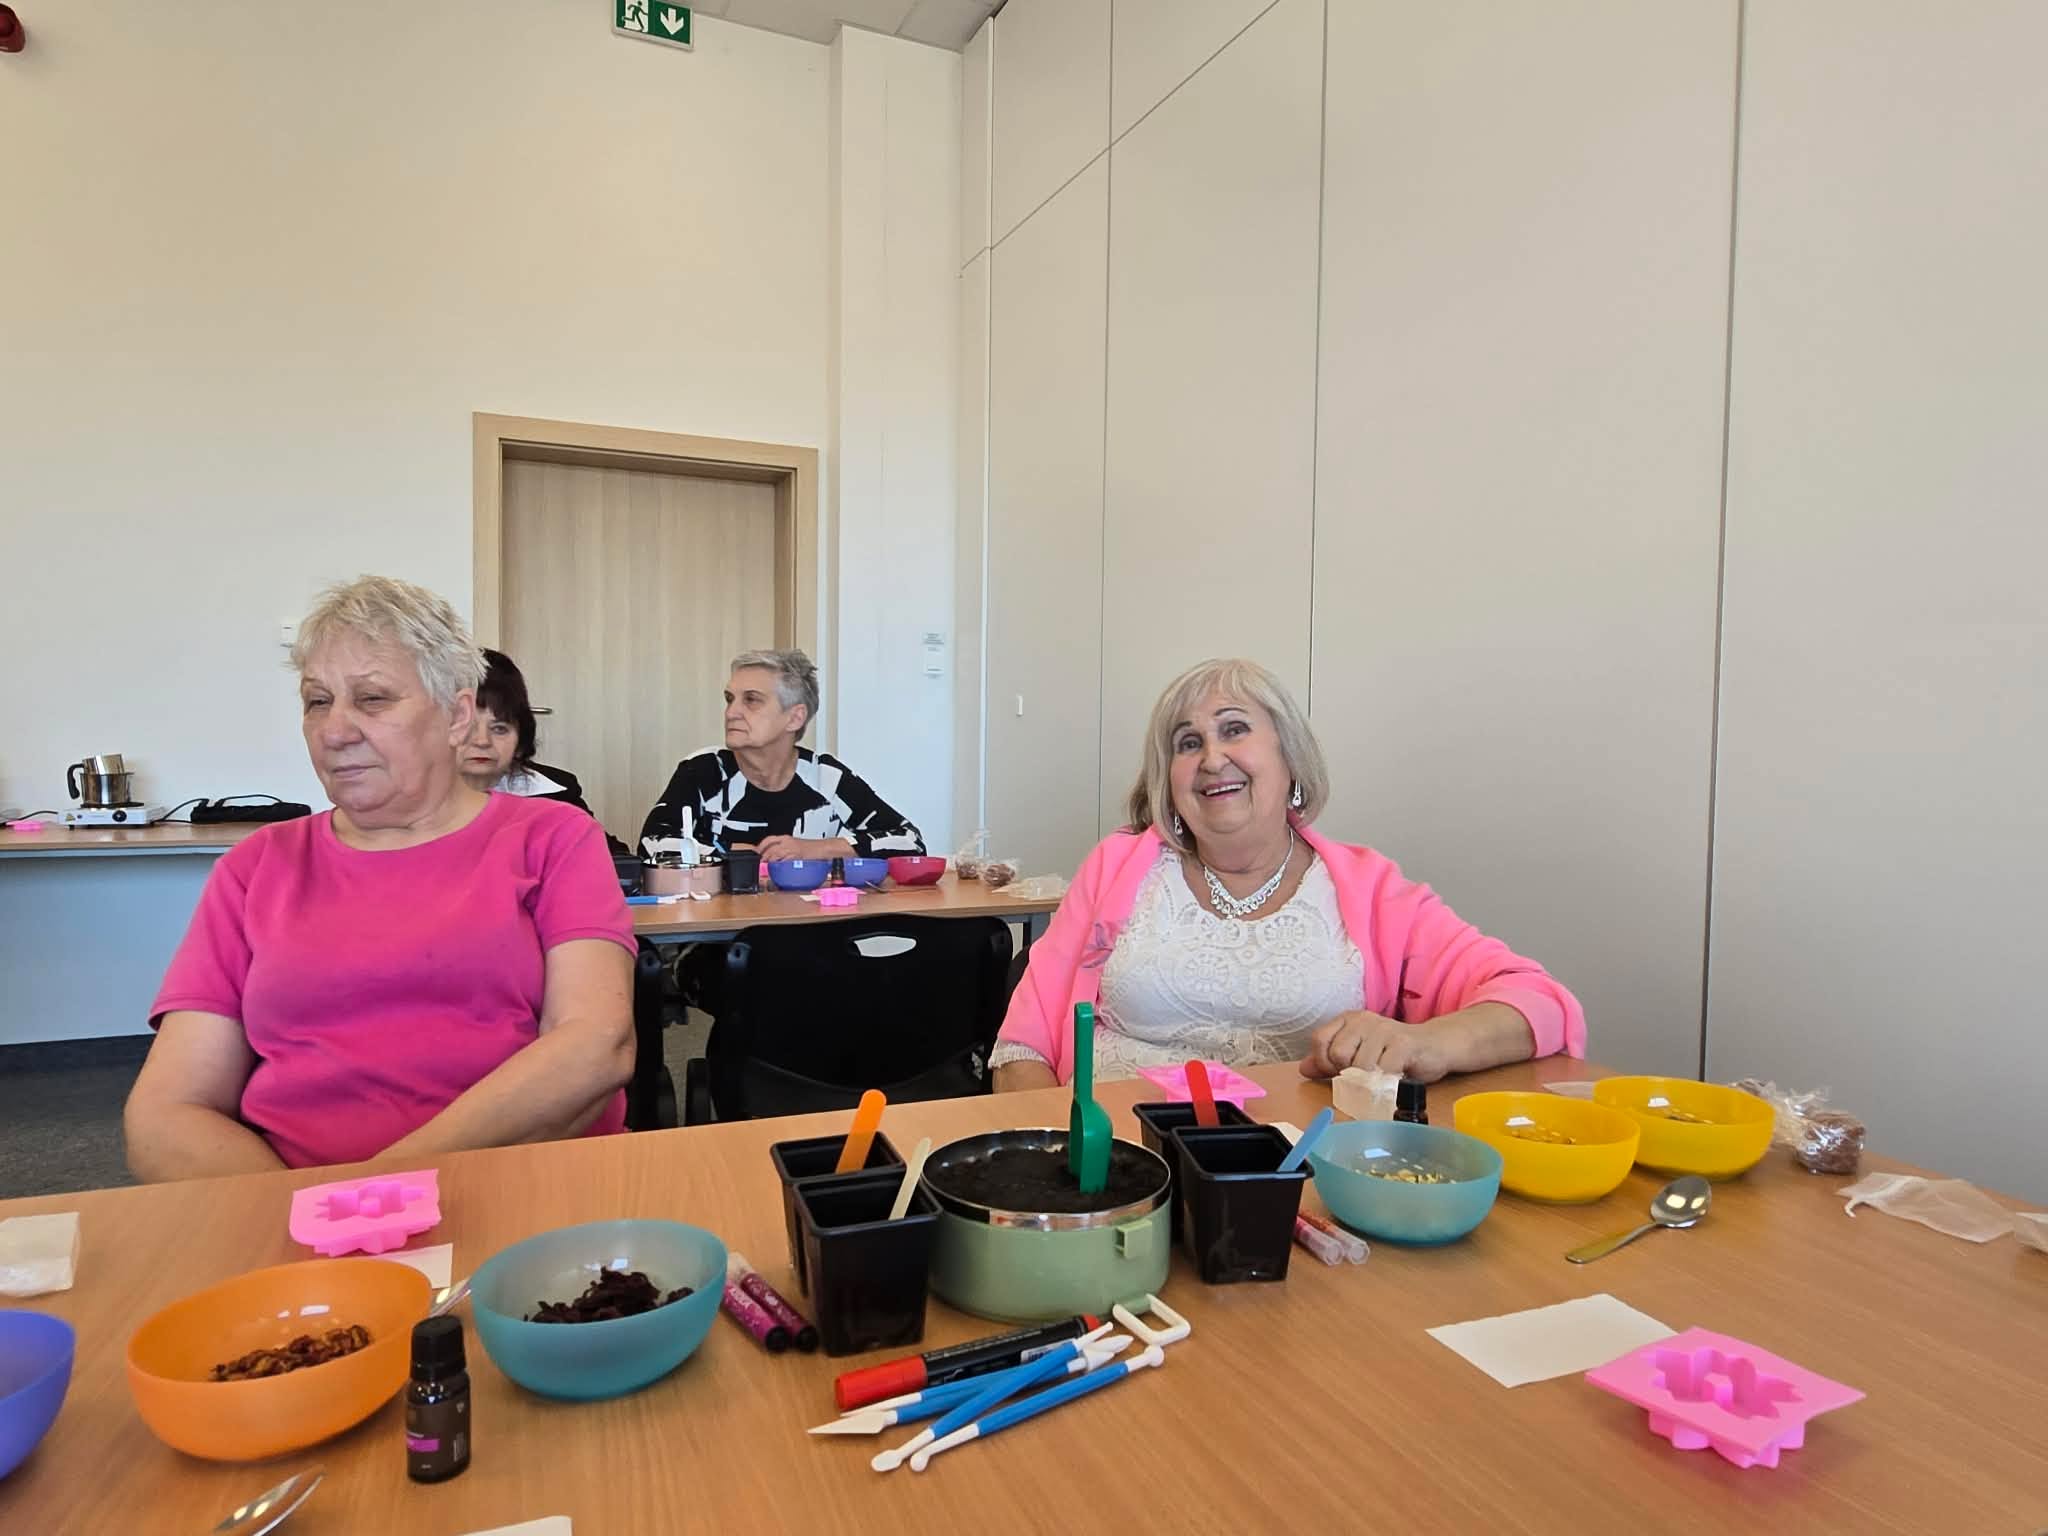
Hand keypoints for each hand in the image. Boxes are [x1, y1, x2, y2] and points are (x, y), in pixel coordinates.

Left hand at [754, 835, 829, 861]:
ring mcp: (792, 848)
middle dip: (763, 854)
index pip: (769, 839)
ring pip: (776, 853)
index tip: (756, 852)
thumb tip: (774, 857)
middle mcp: (788, 841)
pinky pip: (785, 859)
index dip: (761, 846)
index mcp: (787, 838)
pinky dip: (780, 864)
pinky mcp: (797, 854)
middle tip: (759, 861)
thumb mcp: (795, 846)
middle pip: (770, 846)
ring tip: (766, 866)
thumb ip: (784, 850)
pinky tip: (777, 867)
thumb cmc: (812, 848)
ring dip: (769, 860)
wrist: (824, 848)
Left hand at [1300, 1011, 1449, 1082]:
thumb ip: (1329, 1061)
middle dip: (1348, 1073)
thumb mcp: (1357, 1054)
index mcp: (1348, 1019)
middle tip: (1366, 1075)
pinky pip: (1383, 1070)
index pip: (1319, 1040)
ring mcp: (1384, 1030)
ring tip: (1382, 1076)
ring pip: (1360, 1065)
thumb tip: (1303, 1068)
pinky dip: (1386, 1081)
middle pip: (1338, 1054)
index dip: (1324, 1063)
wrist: (1434, 1047)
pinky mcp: (1403, 1043)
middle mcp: (1364, 1020)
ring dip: (1370, 1080)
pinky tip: (1394, 1077)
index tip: (1339, 1072)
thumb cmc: (1393, 1053)